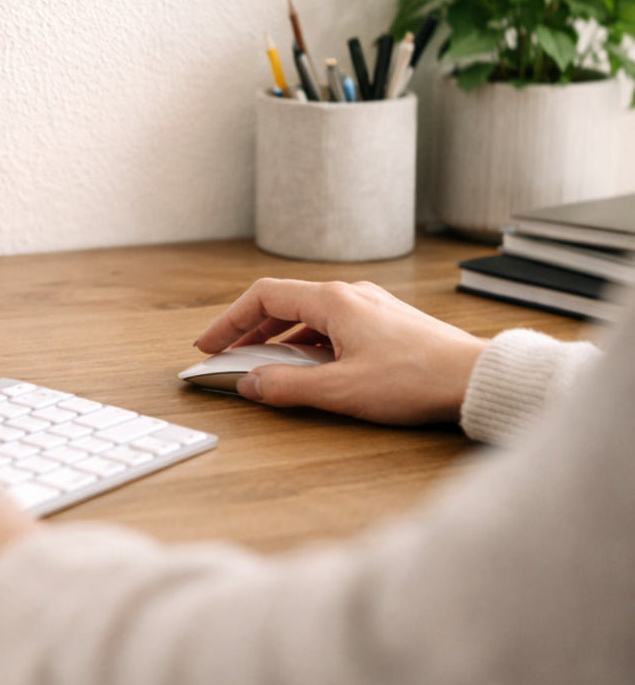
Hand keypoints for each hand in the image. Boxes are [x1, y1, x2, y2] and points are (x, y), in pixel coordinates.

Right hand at [193, 279, 486, 425]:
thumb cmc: (416, 379)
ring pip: (307, 315)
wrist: (476, 378)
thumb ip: (287, 387)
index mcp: (332, 300)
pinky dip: (306, 343)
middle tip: (226, 354)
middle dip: (249, 330)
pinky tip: (308, 368)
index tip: (209, 343)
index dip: (229, 320)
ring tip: (262, 364)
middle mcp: (348, 294)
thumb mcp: (341, 390)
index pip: (263, 296)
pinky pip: (331, 325)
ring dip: (278, 338)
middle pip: (282, 303)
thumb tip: (250, 384)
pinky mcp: (384, 323)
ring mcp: (369, 306)